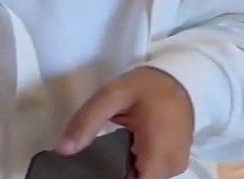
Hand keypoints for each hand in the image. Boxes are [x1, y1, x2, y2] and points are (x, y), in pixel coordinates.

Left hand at [57, 67, 194, 178]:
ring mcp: (175, 165)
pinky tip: (127, 150)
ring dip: (127, 170)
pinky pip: (152, 173)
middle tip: (99, 155)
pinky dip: (137, 166)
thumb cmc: (147, 86)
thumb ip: (86, 121)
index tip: (94, 170)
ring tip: (114, 150)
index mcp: (158, 156)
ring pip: (144, 178)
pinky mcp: (175, 161)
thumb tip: (62, 150)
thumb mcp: (112, 95)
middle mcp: (171, 167)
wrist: (180, 75)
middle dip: (115, 173)